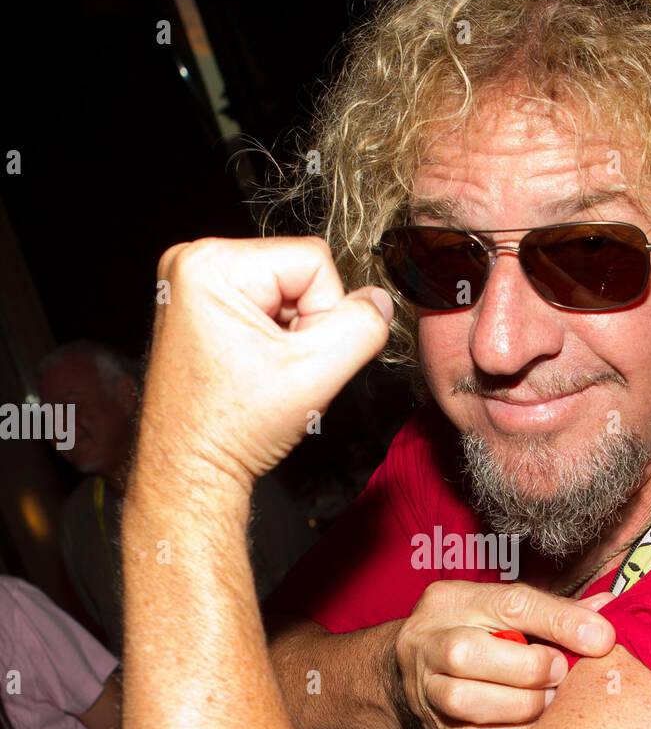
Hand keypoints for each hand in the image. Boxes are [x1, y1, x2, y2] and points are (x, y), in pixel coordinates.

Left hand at [134, 237, 392, 491]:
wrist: (192, 468)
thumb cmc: (231, 428)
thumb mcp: (316, 374)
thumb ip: (363, 327)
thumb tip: (380, 301)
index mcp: (210, 264)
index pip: (315, 260)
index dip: (323, 314)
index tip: (291, 358)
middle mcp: (193, 260)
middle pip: (298, 271)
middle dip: (304, 323)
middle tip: (276, 368)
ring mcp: (191, 282)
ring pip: (286, 288)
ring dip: (290, 332)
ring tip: (262, 370)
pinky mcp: (199, 304)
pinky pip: (265, 302)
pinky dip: (272, 336)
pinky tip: (252, 366)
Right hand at [393, 580, 616, 728]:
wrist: (404, 674)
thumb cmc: (470, 633)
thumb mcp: (500, 608)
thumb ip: (551, 610)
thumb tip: (606, 609)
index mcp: (452, 600)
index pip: (509, 604)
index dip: (560, 621)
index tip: (602, 638)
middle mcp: (429, 641)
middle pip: (471, 653)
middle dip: (531, 668)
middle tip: (562, 674)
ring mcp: (425, 688)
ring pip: (467, 700)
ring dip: (522, 705)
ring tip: (549, 702)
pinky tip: (535, 728)